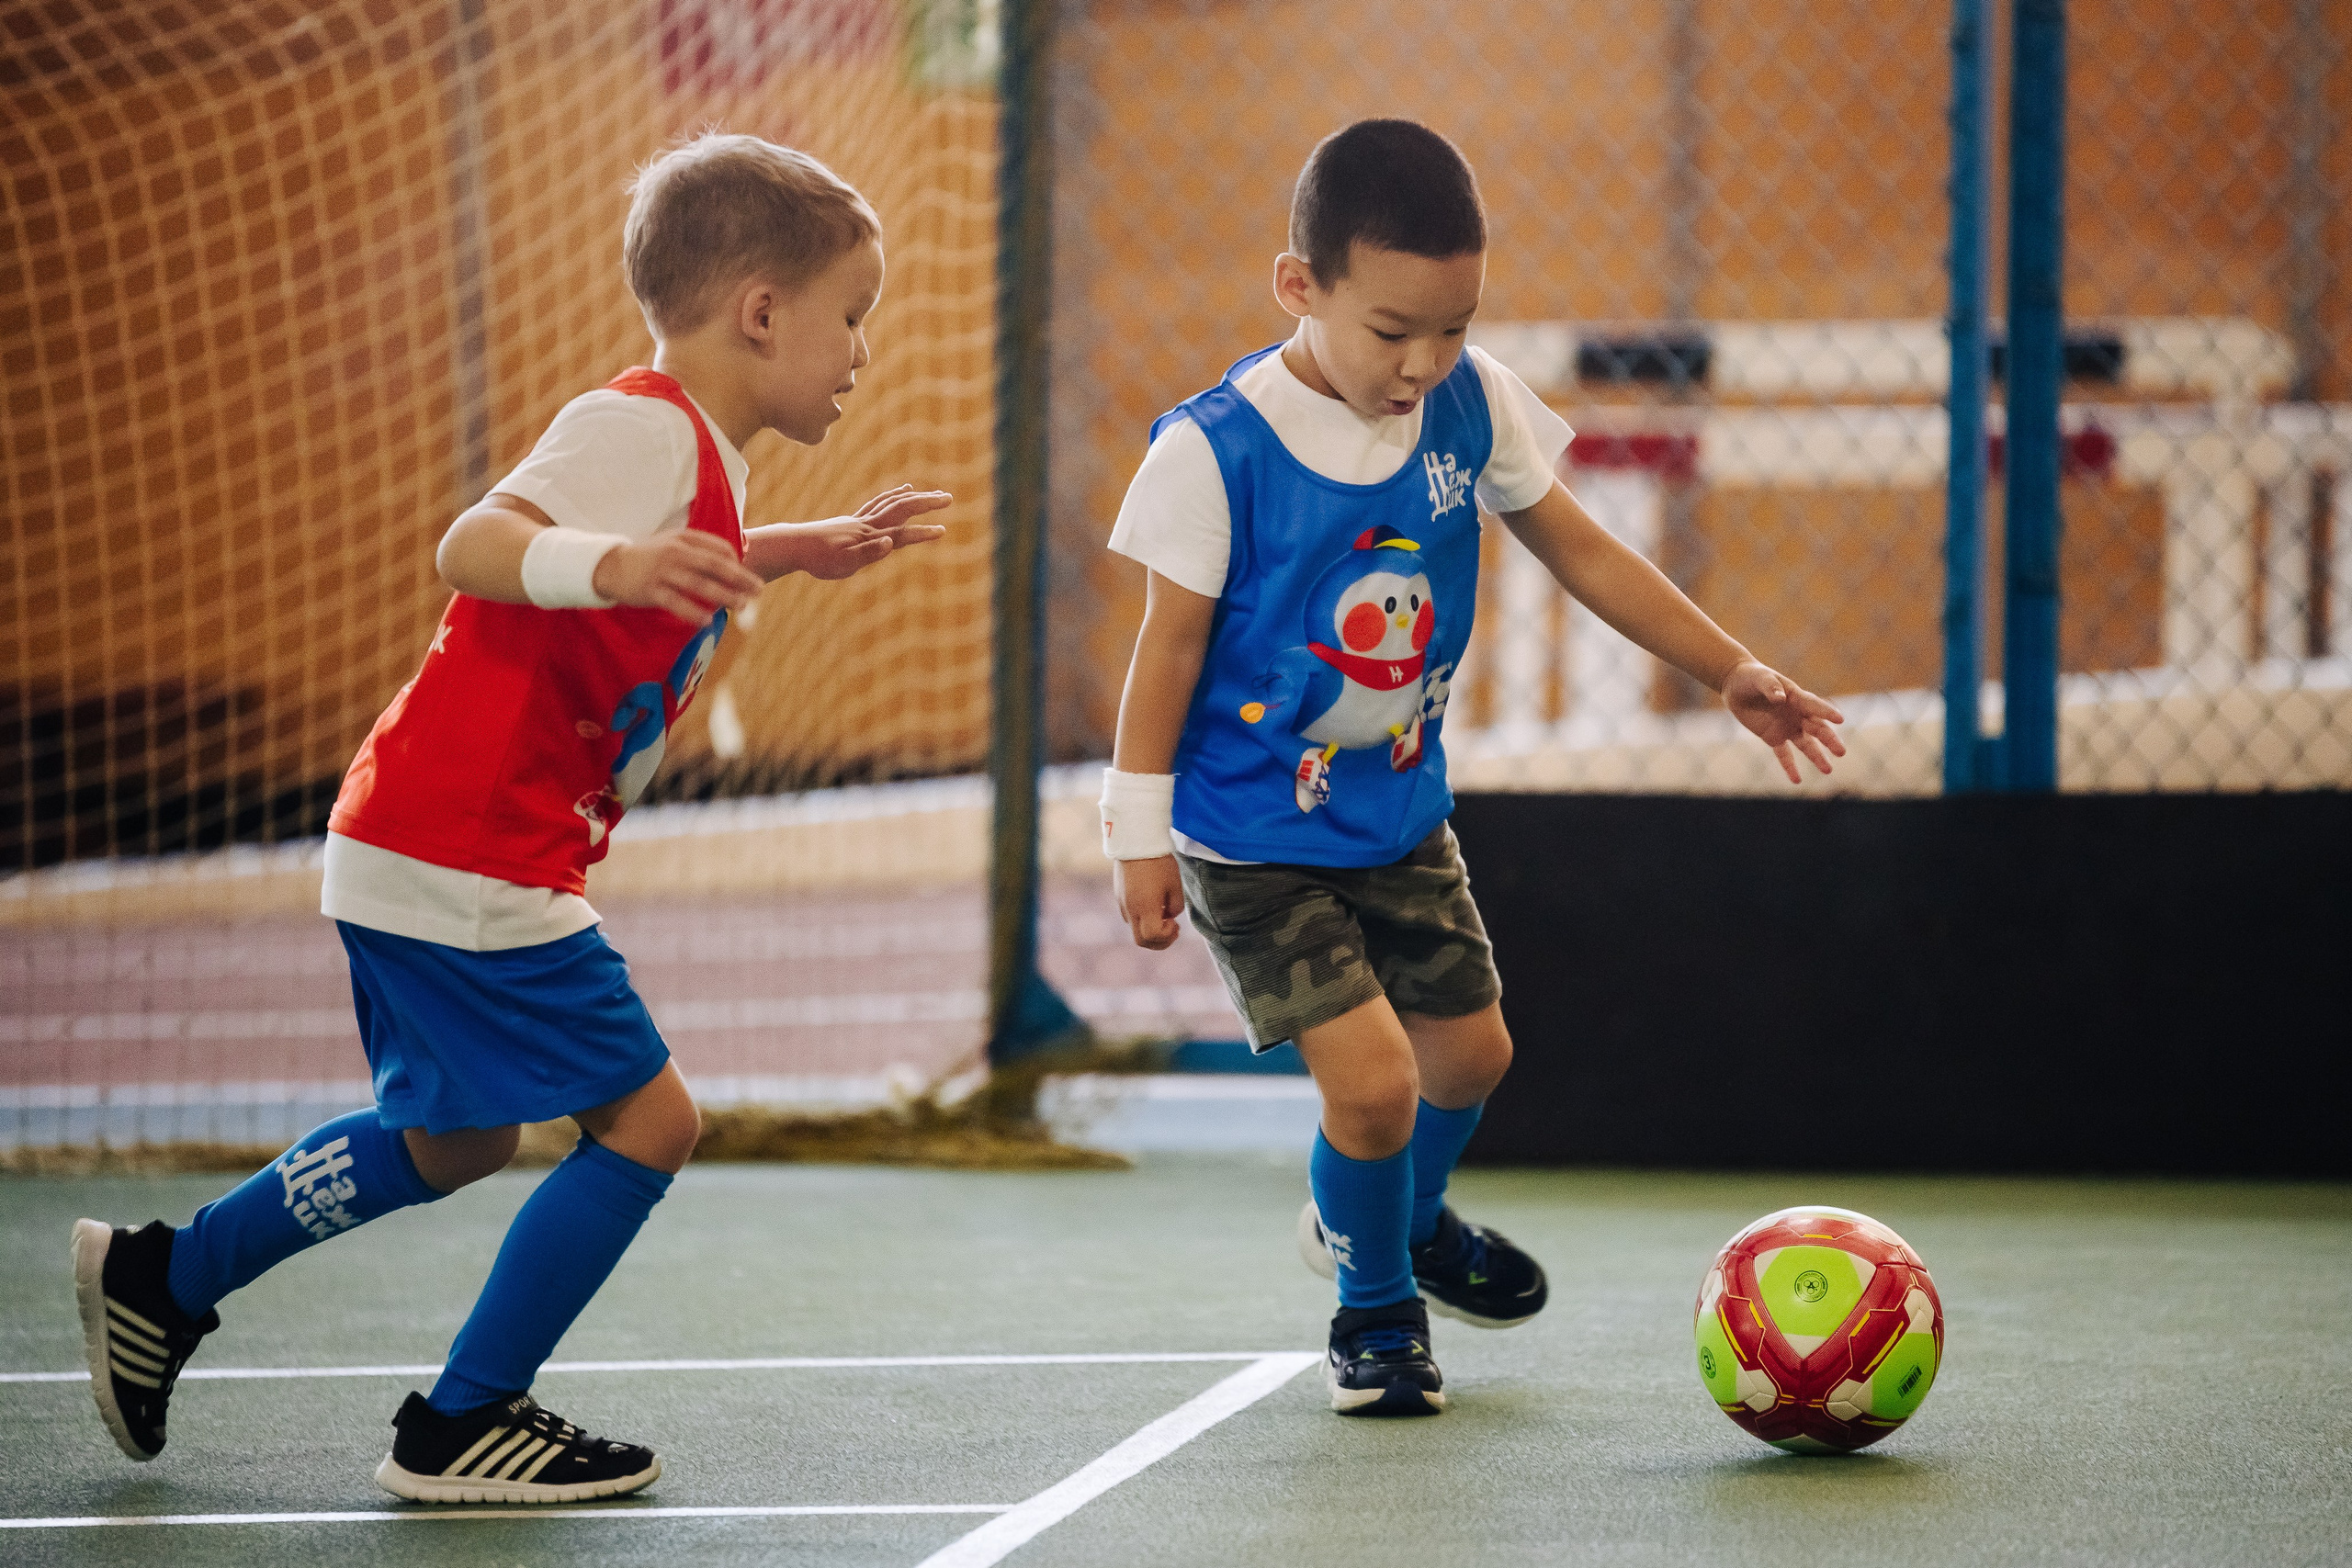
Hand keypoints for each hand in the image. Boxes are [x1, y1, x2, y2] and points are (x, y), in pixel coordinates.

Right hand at [593, 530, 764, 623]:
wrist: (609, 565)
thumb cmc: (647, 557)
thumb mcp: (672, 543)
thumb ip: (698, 549)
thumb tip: (731, 562)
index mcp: (683, 539)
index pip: (718, 548)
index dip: (736, 562)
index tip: (747, 577)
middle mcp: (675, 552)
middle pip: (714, 565)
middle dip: (740, 578)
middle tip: (759, 590)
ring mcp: (663, 571)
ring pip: (699, 585)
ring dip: (724, 595)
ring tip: (742, 606)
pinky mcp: (651, 590)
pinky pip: (676, 602)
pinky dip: (693, 612)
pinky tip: (709, 620)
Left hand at [783, 486, 951, 579]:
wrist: (794, 545)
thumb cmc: (819, 559)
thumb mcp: (844, 563)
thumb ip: (868, 553)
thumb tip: (891, 543)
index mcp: (870, 536)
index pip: (902, 534)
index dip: (922, 533)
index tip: (943, 530)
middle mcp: (868, 524)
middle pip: (902, 508)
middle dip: (926, 502)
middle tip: (948, 497)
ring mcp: (860, 520)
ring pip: (891, 502)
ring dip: (911, 497)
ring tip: (925, 492)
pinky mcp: (853, 521)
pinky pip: (878, 504)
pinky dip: (891, 497)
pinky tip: (896, 495)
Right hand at [1114, 855, 1185, 949]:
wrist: (1136, 841)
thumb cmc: (1159, 862)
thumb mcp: (1175, 885)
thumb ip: (1175, 907)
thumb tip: (1169, 916)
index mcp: (1146, 908)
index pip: (1153, 937)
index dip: (1167, 937)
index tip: (1176, 924)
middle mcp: (1131, 910)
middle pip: (1141, 941)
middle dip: (1159, 942)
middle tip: (1172, 929)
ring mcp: (1122, 904)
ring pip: (1134, 929)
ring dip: (1150, 930)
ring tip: (1164, 915)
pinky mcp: (1119, 896)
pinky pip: (1130, 916)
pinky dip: (1142, 919)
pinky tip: (1152, 905)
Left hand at [1722, 660, 1845, 781]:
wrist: (1737, 685)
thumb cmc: (1752, 677)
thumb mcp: (1760, 678)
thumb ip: (1771, 687)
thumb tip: (1780, 699)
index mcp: (1797, 697)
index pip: (1814, 705)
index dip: (1826, 712)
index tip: (1840, 719)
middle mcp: (1797, 714)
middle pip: (1816, 728)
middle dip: (1829, 740)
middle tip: (1841, 752)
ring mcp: (1787, 727)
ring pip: (1806, 744)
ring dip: (1816, 756)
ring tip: (1828, 770)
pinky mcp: (1773, 737)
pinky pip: (1784, 754)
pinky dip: (1789, 767)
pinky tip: (1797, 780)